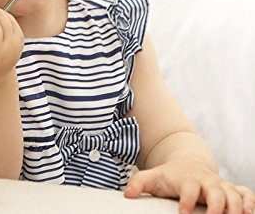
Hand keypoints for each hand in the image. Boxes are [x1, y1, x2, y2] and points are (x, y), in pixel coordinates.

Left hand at [124, 158, 254, 212]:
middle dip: (217, 206)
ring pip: (234, 193)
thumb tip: (126, 194)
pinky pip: (246, 193)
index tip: (183, 213)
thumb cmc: (169, 174)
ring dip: (237, 206)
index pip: (189, 186)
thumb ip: (139, 183)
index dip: (188, 199)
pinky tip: (250, 213)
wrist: (188, 162)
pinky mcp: (231, 189)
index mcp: (187, 178)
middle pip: (217, 190)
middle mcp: (206, 180)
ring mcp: (220, 184)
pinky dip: (250, 201)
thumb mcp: (153, 176)